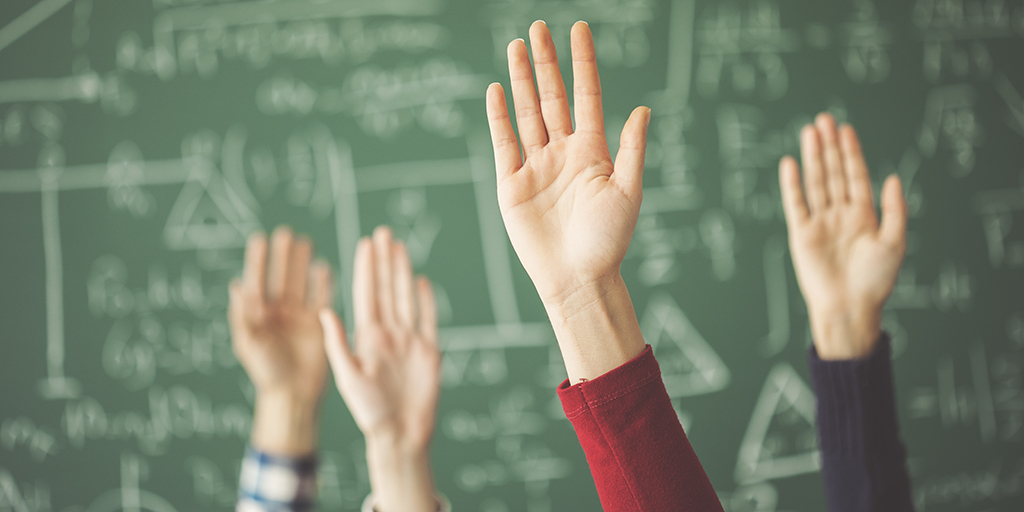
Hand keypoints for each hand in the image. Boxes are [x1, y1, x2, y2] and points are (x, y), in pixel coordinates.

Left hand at [229, 227, 332, 454]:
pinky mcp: (317, 325)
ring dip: (302, 264)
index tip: (260, 239)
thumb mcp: (249, 344)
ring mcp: (299, 318)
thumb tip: (237, 286)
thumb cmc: (266, 372)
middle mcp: (278, 313)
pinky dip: (323, 283)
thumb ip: (243, 315)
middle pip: (280, 277)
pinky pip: (321, 298)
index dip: (258, 261)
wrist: (293, 394)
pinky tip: (323, 267)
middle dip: (282, 257)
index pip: (257, 282)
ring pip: (300, 284)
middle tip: (286, 234)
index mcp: (258, 316)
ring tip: (305, 243)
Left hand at [320, 226, 439, 511]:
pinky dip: (425, 300)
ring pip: (405, 297)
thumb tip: (323, 312)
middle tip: (382, 232)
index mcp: (367, 338)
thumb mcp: (348, 377)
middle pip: (386, 289)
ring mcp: (409, 341)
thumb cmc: (370, 412)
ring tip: (399, 247)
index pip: (366, 294)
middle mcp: (388, 334)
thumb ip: (337, 344)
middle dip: (383, 260)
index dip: (365, 268)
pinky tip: (420, 280)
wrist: (401, 435)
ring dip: (402, 271)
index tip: (363, 243)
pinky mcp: (429, 351)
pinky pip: (427, 319)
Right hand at [485, 20, 650, 308]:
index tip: (579, 29)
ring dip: (521, 80)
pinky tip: (496, 89)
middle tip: (538, 28)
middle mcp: (563, 153)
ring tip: (516, 46)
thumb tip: (643, 109)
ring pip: (527, 113)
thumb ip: (631, 149)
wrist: (577, 279)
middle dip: (546, 62)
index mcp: (593, 152)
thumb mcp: (628, 192)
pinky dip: (499, 116)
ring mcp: (536, 166)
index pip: (586, 96)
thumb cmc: (608, 241)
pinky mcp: (511, 184)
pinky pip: (504, 142)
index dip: (582, 63)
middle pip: (552, 97)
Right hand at [779, 114, 906, 359]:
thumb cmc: (875, 281)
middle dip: (829, 146)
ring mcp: (819, 222)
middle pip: (833, 173)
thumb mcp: (894, 242)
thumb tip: (892, 177)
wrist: (849, 307)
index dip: (851, 153)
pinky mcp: (802, 234)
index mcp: (863, 215)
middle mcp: (840, 215)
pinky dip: (792, 184)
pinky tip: (791, 163)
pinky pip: (795, 203)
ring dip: (813, 157)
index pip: (855, 176)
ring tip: (810, 132)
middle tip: (824, 119)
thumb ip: (894, 209)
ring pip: (815, 182)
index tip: (846, 129)